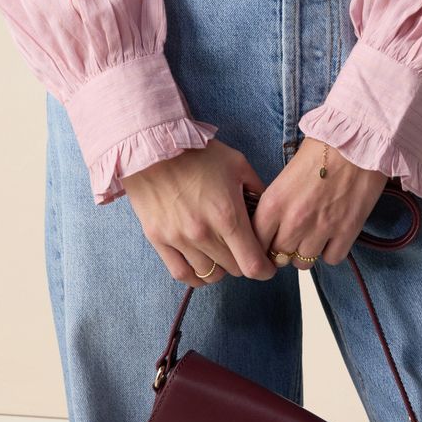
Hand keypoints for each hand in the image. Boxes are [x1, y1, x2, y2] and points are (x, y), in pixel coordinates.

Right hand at [118, 139, 279, 285]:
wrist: (153, 145)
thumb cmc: (198, 152)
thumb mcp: (237, 164)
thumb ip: (257, 190)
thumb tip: (267, 211)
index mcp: (228, 215)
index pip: (252, 264)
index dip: (265, 270)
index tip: (267, 266)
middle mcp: (203, 233)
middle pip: (234, 269)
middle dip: (244, 262)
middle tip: (243, 250)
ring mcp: (179, 239)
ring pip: (209, 274)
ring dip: (221, 268)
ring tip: (222, 254)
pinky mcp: (158, 239)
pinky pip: (181, 273)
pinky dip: (195, 276)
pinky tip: (202, 267)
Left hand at [249, 137, 391, 267]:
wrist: (360, 140)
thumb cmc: (323, 147)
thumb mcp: (287, 172)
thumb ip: (278, 202)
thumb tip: (273, 222)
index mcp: (275, 202)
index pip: (255, 241)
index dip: (260, 244)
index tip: (267, 241)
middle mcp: (294, 220)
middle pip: (278, 257)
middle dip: (282, 249)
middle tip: (291, 237)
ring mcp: (321, 229)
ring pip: (303, 263)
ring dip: (306, 251)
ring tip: (313, 234)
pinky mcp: (347, 233)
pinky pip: (331, 259)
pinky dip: (331, 251)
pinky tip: (333, 234)